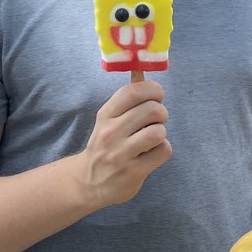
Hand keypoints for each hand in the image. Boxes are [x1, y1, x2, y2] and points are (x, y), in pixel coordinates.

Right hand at [76, 80, 171, 208]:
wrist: (88, 182)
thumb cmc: (105, 144)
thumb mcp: (109, 118)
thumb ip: (127, 97)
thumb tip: (140, 68)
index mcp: (106, 114)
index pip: (134, 91)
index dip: (153, 90)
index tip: (157, 96)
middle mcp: (110, 132)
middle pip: (152, 109)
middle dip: (161, 112)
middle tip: (156, 120)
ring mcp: (121, 154)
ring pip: (158, 131)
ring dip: (161, 133)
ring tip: (153, 137)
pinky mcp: (133, 172)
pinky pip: (163, 151)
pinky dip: (162, 150)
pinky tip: (151, 153)